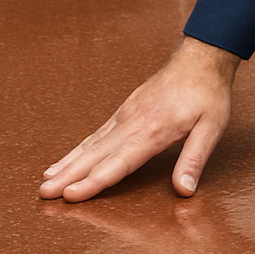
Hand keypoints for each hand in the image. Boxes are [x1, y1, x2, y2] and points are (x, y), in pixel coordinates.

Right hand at [39, 37, 240, 201]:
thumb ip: (195, 159)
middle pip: (95, 155)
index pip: (118, 163)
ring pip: (91, 144)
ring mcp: (125, 115)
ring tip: (45, 180)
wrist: (200, 58)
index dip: (94, 182)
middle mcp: (132, 123)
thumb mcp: (211, 127)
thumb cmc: (208, 94)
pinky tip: (67, 159)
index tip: (71, 195)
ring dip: (67, 163)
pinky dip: (79, 148)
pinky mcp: (124, 110)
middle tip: (43, 193)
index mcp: (152, 131)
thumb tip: (184, 190)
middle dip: (68, 176)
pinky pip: (97, 133)